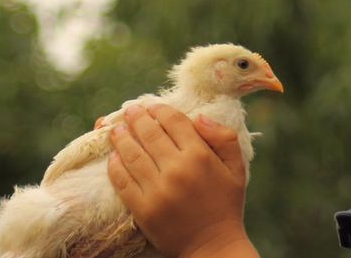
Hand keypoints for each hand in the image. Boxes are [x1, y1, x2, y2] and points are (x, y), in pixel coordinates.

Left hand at [107, 104, 259, 257]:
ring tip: (116, 129)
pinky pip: (123, 181)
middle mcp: (177, 169)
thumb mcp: (236, 167)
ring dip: (122, 138)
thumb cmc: (226, 203)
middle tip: (129, 111)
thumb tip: (199, 117)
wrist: (213, 245)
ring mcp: (157, 189)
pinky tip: (113, 156)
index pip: (174, 122)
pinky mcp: (143, 208)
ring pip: (133, 154)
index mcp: (200, 156)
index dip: (160, 110)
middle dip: (137, 118)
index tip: (152, 106)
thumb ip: (224, 137)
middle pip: (150, 134)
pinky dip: (116, 166)